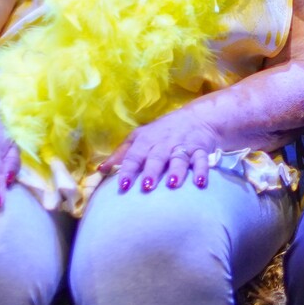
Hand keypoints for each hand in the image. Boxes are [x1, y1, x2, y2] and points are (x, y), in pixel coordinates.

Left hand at [105, 106, 226, 192]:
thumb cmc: (162, 132)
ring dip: (177, 170)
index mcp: (146, 140)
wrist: (198, 118)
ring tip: (173, 184)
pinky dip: (203, 171)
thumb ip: (121, 154)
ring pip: (179, 158)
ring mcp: (183, 146)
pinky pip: (202, 160)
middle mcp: (164, 143)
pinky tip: (201, 182)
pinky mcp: (200, 150)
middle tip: (147, 186)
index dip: (128, 170)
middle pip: (157, 157)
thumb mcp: (140, 137)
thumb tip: (100, 170)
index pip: (134, 156)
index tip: (123, 185)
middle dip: (152, 171)